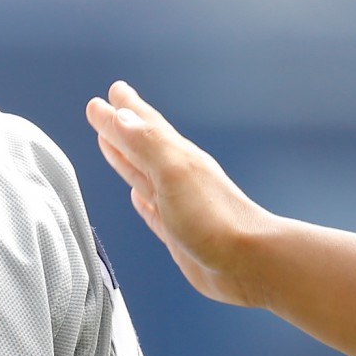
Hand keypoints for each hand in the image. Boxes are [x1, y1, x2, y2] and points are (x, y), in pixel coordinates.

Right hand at [85, 81, 274, 308]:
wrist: (249, 263)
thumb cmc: (215, 217)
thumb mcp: (174, 171)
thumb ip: (145, 143)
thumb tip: (118, 115)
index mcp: (178, 157)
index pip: (144, 126)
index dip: (125, 109)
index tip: (110, 93)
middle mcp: (177, 177)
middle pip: (141, 145)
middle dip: (122, 127)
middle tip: (105, 108)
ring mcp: (177, 205)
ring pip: (142, 174)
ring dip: (125, 158)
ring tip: (109, 144)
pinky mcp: (177, 233)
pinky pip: (151, 210)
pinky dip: (140, 201)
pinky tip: (136, 198)